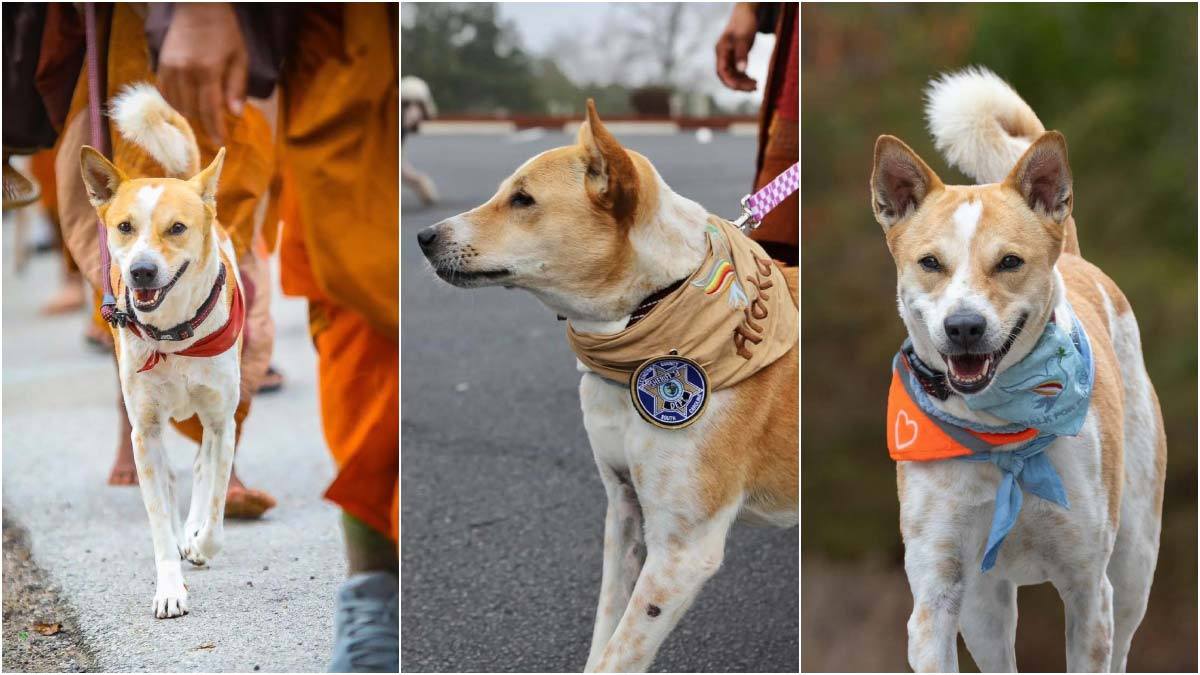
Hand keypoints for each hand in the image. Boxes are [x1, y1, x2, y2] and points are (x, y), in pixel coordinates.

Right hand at [156, 3, 247, 143]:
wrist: (198, 8)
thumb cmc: (225, 33)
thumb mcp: (239, 58)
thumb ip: (237, 87)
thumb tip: (236, 114)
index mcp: (207, 71)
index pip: (210, 109)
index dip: (215, 129)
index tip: (221, 142)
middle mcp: (185, 72)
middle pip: (192, 110)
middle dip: (205, 122)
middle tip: (216, 126)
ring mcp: (169, 68)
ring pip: (177, 104)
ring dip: (190, 112)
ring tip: (203, 113)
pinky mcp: (161, 65)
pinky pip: (164, 93)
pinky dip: (175, 102)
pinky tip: (186, 102)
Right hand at [715, 3, 758, 91]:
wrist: (745, 14)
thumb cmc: (744, 24)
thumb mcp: (743, 39)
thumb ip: (741, 54)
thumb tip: (742, 70)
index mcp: (721, 51)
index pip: (722, 72)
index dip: (731, 82)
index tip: (744, 87)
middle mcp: (722, 56)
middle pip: (727, 76)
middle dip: (739, 84)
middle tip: (754, 88)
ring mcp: (727, 58)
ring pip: (732, 76)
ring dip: (743, 83)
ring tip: (756, 86)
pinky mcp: (734, 58)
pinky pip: (737, 72)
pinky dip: (744, 78)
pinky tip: (753, 80)